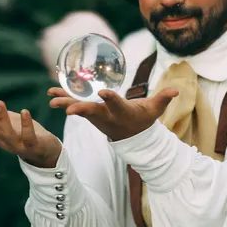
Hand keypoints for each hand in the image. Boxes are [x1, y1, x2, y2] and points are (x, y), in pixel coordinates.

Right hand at [0, 98, 61, 167]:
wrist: (46, 152)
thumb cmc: (24, 133)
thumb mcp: (7, 121)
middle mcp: (4, 142)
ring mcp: (18, 145)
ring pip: (7, 134)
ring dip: (2, 119)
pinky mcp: (32, 145)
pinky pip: (28, 136)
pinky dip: (26, 124)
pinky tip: (24, 111)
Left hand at [48, 87, 178, 141]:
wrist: (131, 136)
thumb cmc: (143, 119)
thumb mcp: (155, 110)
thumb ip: (163, 99)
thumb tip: (176, 90)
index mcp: (122, 112)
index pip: (115, 105)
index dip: (109, 99)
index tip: (102, 93)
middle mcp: (107, 115)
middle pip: (92, 111)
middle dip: (80, 109)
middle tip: (67, 109)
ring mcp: (97, 116)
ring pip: (79, 108)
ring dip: (64, 102)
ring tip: (50, 97)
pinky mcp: (90, 113)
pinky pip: (75, 105)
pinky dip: (63, 99)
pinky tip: (52, 92)